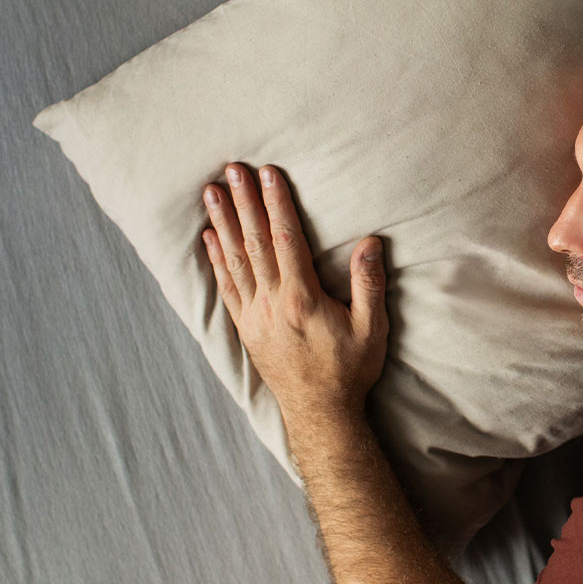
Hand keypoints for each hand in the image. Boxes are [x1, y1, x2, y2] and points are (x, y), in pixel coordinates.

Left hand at [200, 163, 387, 431]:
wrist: (320, 414)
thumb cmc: (350, 371)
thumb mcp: (372, 329)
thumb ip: (369, 284)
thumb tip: (370, 243)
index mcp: (301, 298)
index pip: (285, 238)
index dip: (276, 202)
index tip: (268, 173)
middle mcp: (271, 302)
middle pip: (254, 241)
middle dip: (243, 202)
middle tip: (231, 169)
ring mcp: (254, 315)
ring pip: (235, 260)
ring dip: (223, 222)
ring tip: (212, 192)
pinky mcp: (246, 328)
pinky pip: (227, 287)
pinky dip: (217, 260)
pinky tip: (211, 238)